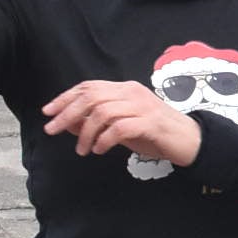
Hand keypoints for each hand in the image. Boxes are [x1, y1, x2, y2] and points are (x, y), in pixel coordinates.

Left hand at [40, 79, 202, 167]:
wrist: (189, 140)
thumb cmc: (154, 133)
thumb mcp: (121, 125)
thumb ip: (98, 121)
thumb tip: (67, 122)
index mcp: (125, 89)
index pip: (89, 87)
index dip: (65, 98)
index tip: (48, 112)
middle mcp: (132, 93)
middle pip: (91, 97)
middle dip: (67, 114)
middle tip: (53, 130)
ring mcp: (143, 106)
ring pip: (102, 112)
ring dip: (86, 133)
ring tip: (83, 150)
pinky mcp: (151, 123)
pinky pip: (119, 128)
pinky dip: (104, 140)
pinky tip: (100, 150)